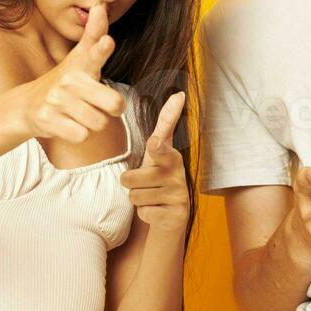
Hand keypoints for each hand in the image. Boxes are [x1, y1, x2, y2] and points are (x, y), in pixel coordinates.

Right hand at [14, 2, 124, 142]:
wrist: (27, 105)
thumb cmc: (65, 81)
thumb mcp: (80, 57)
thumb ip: (95, 33)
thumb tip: (101, 4)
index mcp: (81, 65)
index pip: (94, 53)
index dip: (101, 49)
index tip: (107, 42)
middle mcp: (69, 80)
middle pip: (114, 103)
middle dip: (111, 109)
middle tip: (97, 104)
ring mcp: (57, 100)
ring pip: (98, 123)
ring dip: (93, 123)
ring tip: (79, 114)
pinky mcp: (48, 120)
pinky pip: (81, 135)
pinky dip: (79, 134)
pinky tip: (68, 124)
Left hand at [119, 91, 189, 233]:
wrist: (171, 216)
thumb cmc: (159, 177)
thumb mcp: (159, 152)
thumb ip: (166, 124)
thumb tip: (180, 93)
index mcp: (172, 157)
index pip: (161, 149)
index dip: (157, 147)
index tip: (154, 143)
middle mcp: (178, 175)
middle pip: (132, 178)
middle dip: (130, 182)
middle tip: (142, 183)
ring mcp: (178, 196)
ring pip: (135, 196)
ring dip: (138, 199)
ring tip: (151, 197)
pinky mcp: (175, 216)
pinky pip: (144, 213)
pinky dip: (145, 214)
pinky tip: (156, 211)